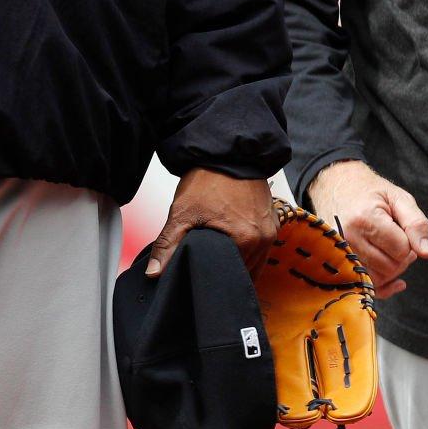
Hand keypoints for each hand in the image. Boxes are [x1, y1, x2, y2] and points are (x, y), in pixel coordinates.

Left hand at [144, 168, 275, 276]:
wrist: (227, 151)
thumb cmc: (208, 179)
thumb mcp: (183, 213)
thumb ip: (168, 245)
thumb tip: (154, 273)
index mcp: (246, 240)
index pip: (231, 276)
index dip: (214, 277)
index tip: (202, 274)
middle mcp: (264, 238)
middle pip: (245, 270)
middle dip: (226, 271)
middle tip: (208, 264)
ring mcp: (271, 229)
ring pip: (255, 260)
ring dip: (239, 261)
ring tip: (220, 253)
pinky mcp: (272, 220)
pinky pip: (261, 246)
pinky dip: (248, 248)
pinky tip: (233, 242)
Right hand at [307, 159, 427, 298]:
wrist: (334, 186)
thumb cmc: (370, 192)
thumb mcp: (398, 198)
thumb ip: (416, 223)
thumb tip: (426, 254)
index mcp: (365, 219)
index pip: (401, 250)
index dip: (409, 241)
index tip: (401, 229)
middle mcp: (349, 239)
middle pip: (390, 267)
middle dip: (401, 257)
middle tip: (397, 238)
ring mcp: (340, 253)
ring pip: (379, 279)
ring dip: (391, 269)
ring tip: (388, 248)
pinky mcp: (337, 263)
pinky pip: (365, 287)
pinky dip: (383, 286)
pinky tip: (395, 280)